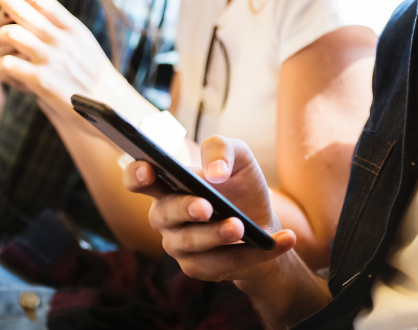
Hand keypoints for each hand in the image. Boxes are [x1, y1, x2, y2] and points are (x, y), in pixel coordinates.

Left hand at [0, 0, 123, 123]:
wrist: (113, 108)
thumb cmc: (94, 78)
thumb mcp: (84, 46)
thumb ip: (62, 31)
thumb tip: (33, 15)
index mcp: (73, 29)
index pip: (43, 0)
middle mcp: (62, 40)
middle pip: (23, 12)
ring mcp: (51, 60)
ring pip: (10, 35)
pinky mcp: (42, 82)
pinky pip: (7, 65)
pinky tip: (4, 73)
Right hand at [124, 136, 295, 281]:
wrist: (262, 224)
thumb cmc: (240, 187)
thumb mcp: (239, 157)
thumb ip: (222, 149)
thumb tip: (214, 173)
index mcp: (168, 184)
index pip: (138, 179)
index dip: (136, 174)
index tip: (147, 169)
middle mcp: (165, 216)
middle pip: (164, 213)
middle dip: (186, 209)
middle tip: (206, 206)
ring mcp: (178, 245)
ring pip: (192, 242)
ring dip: (218, 235)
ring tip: (241, 226)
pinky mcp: (198, 268)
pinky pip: (223, 263)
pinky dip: (254, 253)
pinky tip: (281, 240)